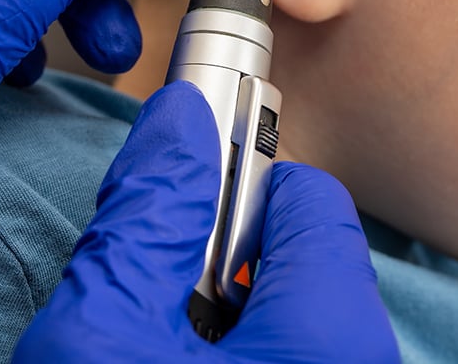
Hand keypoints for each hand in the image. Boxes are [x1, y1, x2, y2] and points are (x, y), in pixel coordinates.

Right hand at [13, 81, 399, 362]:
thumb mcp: (102, 329)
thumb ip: (147, 213)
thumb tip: (176, 117)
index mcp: (327, 332)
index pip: (305, 193)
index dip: (226, 174)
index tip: (174, 183)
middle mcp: (355, 357)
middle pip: (293, 244)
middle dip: (214, 245)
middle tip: (148, 289)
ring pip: (281, 297)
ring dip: (211, 296)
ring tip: (151, 336)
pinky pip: (280, 342)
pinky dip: (226, 337)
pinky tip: (171, 357)